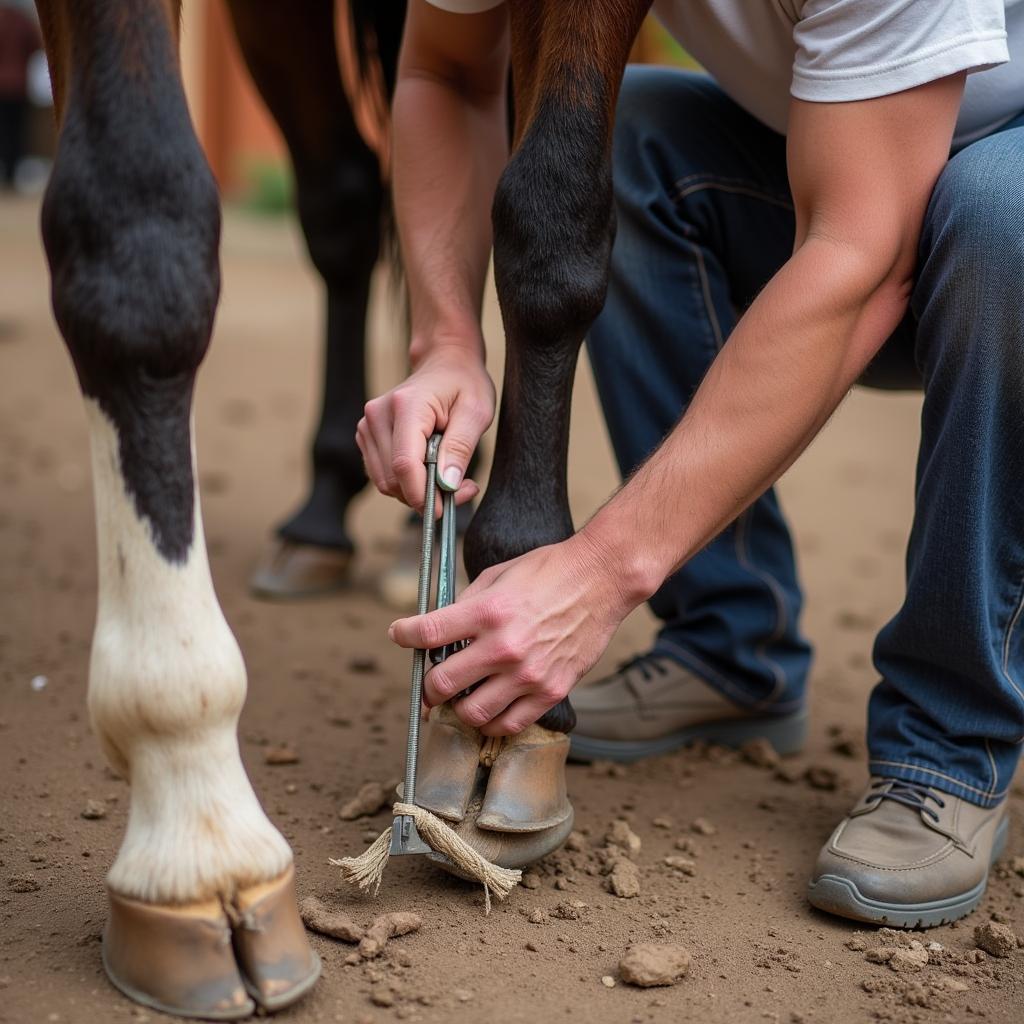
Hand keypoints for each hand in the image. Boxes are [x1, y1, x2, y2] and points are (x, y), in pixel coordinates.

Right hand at [357, 344, 494, 511]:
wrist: (445, 362)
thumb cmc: (464, 383)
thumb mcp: (476, 412)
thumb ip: (460, 448)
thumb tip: (446, 485)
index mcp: (405, 406)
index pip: (404, 464)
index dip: (423, 495)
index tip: (446, 509)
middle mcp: (377, 415)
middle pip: (393, 479)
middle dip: (426, 495)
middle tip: (463, 488)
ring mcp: (367, 426)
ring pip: (385, 482)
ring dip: (416, 491)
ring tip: (450, 477)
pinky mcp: (367, 436)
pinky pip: (382, 475)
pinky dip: (406, 483)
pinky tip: (431, 472)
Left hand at [388, 533, 637, 735]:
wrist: (602, 578)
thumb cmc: (550, 570)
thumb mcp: (498, 575)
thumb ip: (467, 605)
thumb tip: (440, 629)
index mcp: (487, 611)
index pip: (426, 633)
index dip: (404, 635)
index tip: (400, 635)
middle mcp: (504, 646)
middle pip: (442, 683)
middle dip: (429, 685)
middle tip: (432, 682)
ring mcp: (528, 674)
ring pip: (471, 713)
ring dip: (459, 707)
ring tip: (462, 698)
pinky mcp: (550, 691)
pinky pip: (509, 724)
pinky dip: (492, 721)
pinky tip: (490, 708)